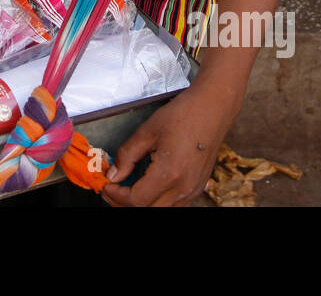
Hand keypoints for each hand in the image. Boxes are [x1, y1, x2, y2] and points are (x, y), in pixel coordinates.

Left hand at [101, 86, 238, 206]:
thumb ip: (127, 155)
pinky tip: (148, 189)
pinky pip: (175, 205)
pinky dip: (158, 202)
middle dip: (125, 204)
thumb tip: (114, 174)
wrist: (212, 109)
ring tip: (127, 191)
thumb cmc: (183, 115)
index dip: (116, 196)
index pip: (136, 200)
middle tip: (112, 191)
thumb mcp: (147, 131)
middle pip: (148, 210)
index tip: (107, 185)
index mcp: (169, 173)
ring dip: (142, 204)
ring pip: (162, 211)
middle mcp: (183, 187)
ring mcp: (193, 190)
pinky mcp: (198, 187)